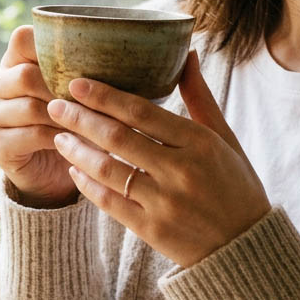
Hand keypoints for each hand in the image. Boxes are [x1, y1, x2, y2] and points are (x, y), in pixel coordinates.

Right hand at [0, 26, 78, 207]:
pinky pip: (32, 135)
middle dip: (63, 89)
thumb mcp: (75, 94)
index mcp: (12, 64)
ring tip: (91, 123)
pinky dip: (60, 138)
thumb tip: (116, 59)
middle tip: (91, 101)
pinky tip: (77, 141)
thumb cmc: (69, 123)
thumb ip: (81, 74)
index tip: (81, 62)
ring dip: (65, 117)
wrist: (53, 170)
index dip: (50, 47)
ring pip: (32, 107)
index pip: (22, 38)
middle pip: (27, 75)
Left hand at [47, 51, 270, 267]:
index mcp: (199, 143)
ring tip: (59, 136)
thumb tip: (187, 52)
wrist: (244, 247)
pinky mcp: (152, 230)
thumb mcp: (225, 139)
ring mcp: (164, 203)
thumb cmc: (236, 187)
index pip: (142, 112)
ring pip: (108, 170)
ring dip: (78, 151)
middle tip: (55, 105)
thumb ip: (200, 98)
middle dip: (81, 119)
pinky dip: (88, 185)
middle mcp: (181, 171)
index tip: (77, 84)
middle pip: (118, 138)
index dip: (105, 96)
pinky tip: (75, 170)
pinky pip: (109, 203)